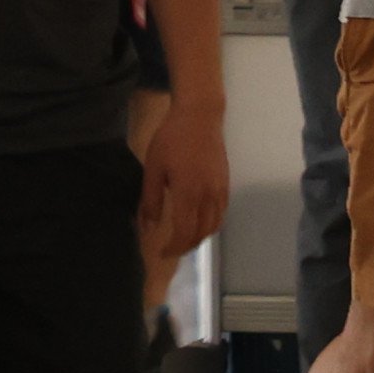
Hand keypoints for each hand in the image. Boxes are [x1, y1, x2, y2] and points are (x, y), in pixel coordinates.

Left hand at [141, 96, 229, 258]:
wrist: (200, 118)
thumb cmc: (171, 140)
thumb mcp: (153, 168)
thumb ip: (151, 199)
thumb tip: (147, 225)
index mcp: (189, 193)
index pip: (184, 231)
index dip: (174, 246)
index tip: (162, 254)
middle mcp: (210, 196)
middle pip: (201, 232)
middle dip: (186, 245)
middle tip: (171, 250)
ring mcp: (221, 191)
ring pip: (214, 225)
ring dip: (199, 237)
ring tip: (183, 240)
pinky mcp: (226, 185)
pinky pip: (221, 213)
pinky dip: (210, 225)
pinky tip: (197, 223)